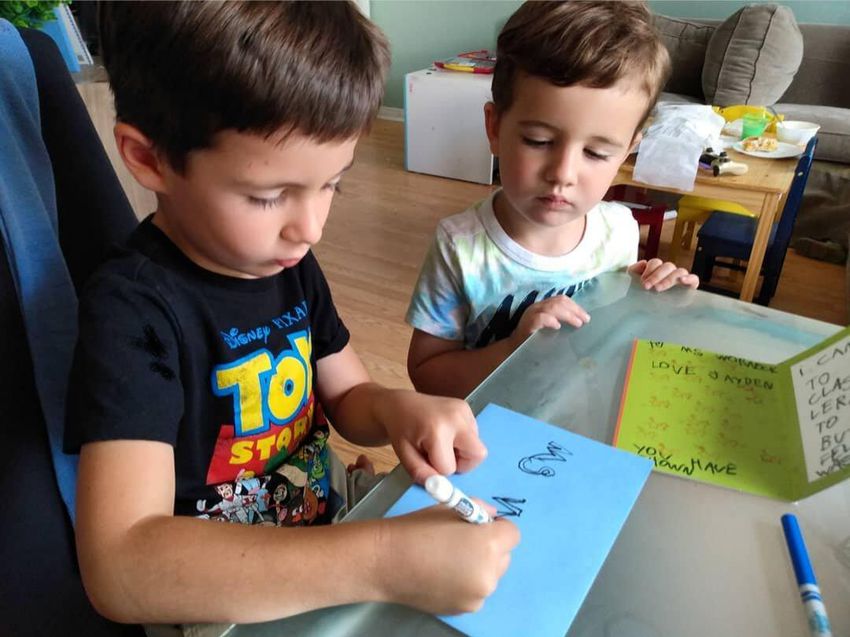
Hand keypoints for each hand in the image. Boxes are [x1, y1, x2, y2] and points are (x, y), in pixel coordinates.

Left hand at [376, 390, 485, 482]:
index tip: (425, 460)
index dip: (437, 470)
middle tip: (443, 457)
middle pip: (478, 454)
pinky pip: (474, 434)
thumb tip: (441, 489)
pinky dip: (462, 441)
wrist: (400, 404)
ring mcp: (463, 410)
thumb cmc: (401, 431)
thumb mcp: (405, 456)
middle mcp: (456, 417)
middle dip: (462, 463)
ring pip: (477, 445)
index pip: (449, 467)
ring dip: (461, 452)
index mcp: (437, 430)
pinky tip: (446, 434)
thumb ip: (421, 473)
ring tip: (441, 443)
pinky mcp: (466, 407)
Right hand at [380, 505, 519, 613]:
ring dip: (478, 567)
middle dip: (490, 548)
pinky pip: (475, 592)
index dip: (497, 527)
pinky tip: (441, 575)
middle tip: (463, 542)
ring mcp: (478, 595)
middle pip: (504, 557)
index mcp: (489, 544)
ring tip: (448, 560)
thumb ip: (477, 510)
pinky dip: (466, 584)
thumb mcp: (449, 507)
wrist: (387, 562)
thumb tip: (490, 517)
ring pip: (490, 576)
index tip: (479, 525)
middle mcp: (489, 573)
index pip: (512, 534)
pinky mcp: (465, 609)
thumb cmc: (417, 529)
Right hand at [510, 295, 589, 347]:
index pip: (561, 300)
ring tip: (577, 323)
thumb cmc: (533, 341)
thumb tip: (580, 324)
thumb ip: (560, 324)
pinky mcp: (527, 324)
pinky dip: (550, 321)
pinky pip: (540, 318)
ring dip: (567, 315)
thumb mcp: (548, 330)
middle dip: (574, 310)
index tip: (586, 317)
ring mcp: (531, 314)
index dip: (575, 306)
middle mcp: (537, 307)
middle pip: (559, 301)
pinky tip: (557, 326)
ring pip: (551, 307)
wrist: (513, 350)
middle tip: (585, 320)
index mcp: (543, 307)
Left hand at [629, 259, 698, 291]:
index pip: (656, 263)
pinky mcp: (690, 288)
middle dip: (656, 276)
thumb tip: (643, 262)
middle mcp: (669, 273)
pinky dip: (690, 278)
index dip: (649, 270)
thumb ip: (634, 270)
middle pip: (667, 266)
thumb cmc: (639, 297)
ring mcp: (680, 279)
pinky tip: (683, 281)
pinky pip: (694, 279)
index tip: (642, 281)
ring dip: (669, 279)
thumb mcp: (632, 283)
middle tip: (647, 286)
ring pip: (680, 271)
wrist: (644, 314)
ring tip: (658, 289)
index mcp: (657, 270)